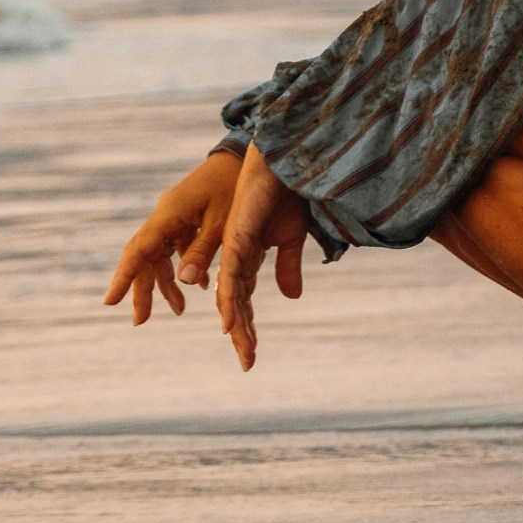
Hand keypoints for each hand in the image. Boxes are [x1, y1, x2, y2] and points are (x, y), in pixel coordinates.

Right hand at [104, 150, 243, 323]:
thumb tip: (184, 282)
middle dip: (143, 290)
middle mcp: (166, 216)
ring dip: (168, 282)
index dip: (124, 278)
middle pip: (145, 257)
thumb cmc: (236, 187)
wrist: (246, 156)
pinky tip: (199, 286)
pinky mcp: (187, 217)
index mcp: (169, 215)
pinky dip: (185, 267)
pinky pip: (177, 246)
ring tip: (180, 309)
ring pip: (161, 254)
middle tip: (141, 321)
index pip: (139, 251)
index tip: (109, 302)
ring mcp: (175, 216)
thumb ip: (203, 250)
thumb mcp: (223, 223)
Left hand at [214, 147, 311, 370]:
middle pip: (236, 303)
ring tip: (242, 347)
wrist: (282, 159)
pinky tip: (230, 321)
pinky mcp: (238, 234)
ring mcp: (235, 246)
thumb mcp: (291, 236)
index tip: (250, 357)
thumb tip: (291, 297)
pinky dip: (232, 297)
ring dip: (237, 322)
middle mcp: (236, 256)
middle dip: (243, 334)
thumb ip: (288, 266)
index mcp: (246, 257)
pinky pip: (233, 272)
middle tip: (248, 364)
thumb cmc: (284, 190)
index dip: (247, 328)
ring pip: (231, 293)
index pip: (244, 301)